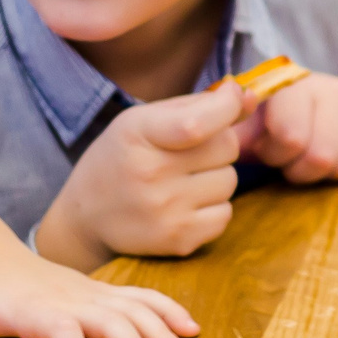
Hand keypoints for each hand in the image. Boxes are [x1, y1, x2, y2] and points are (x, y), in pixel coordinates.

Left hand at [0, 243, 200, 337]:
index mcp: (37, 309)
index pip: (61, 330)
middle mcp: (71, 299)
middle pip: (109, 318)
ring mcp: (93, 293)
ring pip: (134, 307)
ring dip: (160, 329)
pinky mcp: (105, 292)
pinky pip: (143, 296)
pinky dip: (169, 309)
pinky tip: (192, 329)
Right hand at [38, 83, 246, 266]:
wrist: (85, 216)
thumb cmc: (122, 158)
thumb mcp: (144, 120)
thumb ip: (198, 105)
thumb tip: (251, 97)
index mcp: (138, 134)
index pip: (198, 122)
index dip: (228, 106)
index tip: (233, 99)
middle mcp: (150, 174)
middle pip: (227, 148)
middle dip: (218, 145)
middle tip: (190, 153)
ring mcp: (166, 211)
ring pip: (230, 181)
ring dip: (215, 177)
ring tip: (184, 180)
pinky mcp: (179, 240)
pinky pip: (225, 214)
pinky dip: (213, 207)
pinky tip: (185, 204)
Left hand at [240, 72, 337, 184]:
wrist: (293, 110)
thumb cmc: (261, 126)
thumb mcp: (236, 125)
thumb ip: (226, 121)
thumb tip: (237, 105)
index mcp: (292, 84)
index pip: (293, 136)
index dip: (278, 155)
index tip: (269, 151)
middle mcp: (331, 85)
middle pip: (325, 156)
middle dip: (302, 169)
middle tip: (292, 160)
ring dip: (328, 172)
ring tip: (313, 157)